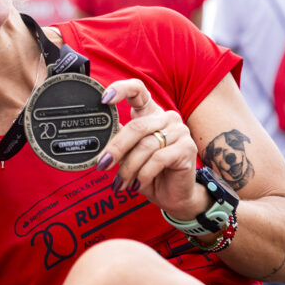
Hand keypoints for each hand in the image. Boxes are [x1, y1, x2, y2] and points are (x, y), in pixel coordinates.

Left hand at [98, 79, 209, 218]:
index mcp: (149, 112)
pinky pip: (158, 159)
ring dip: (128, 168)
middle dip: (116, 148)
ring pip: (145, 146)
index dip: (120, 89)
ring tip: (120, 183)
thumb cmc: (147, 172)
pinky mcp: (187, 147)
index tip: (104, 99)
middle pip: (136, 126)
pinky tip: (136, 184)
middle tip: (102, 164)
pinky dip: (143, 174)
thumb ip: (117, 139)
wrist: (172, 195)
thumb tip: (97, 133)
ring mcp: (179, 131)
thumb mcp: (128, 154)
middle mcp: (166, 117)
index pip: (137, 89)